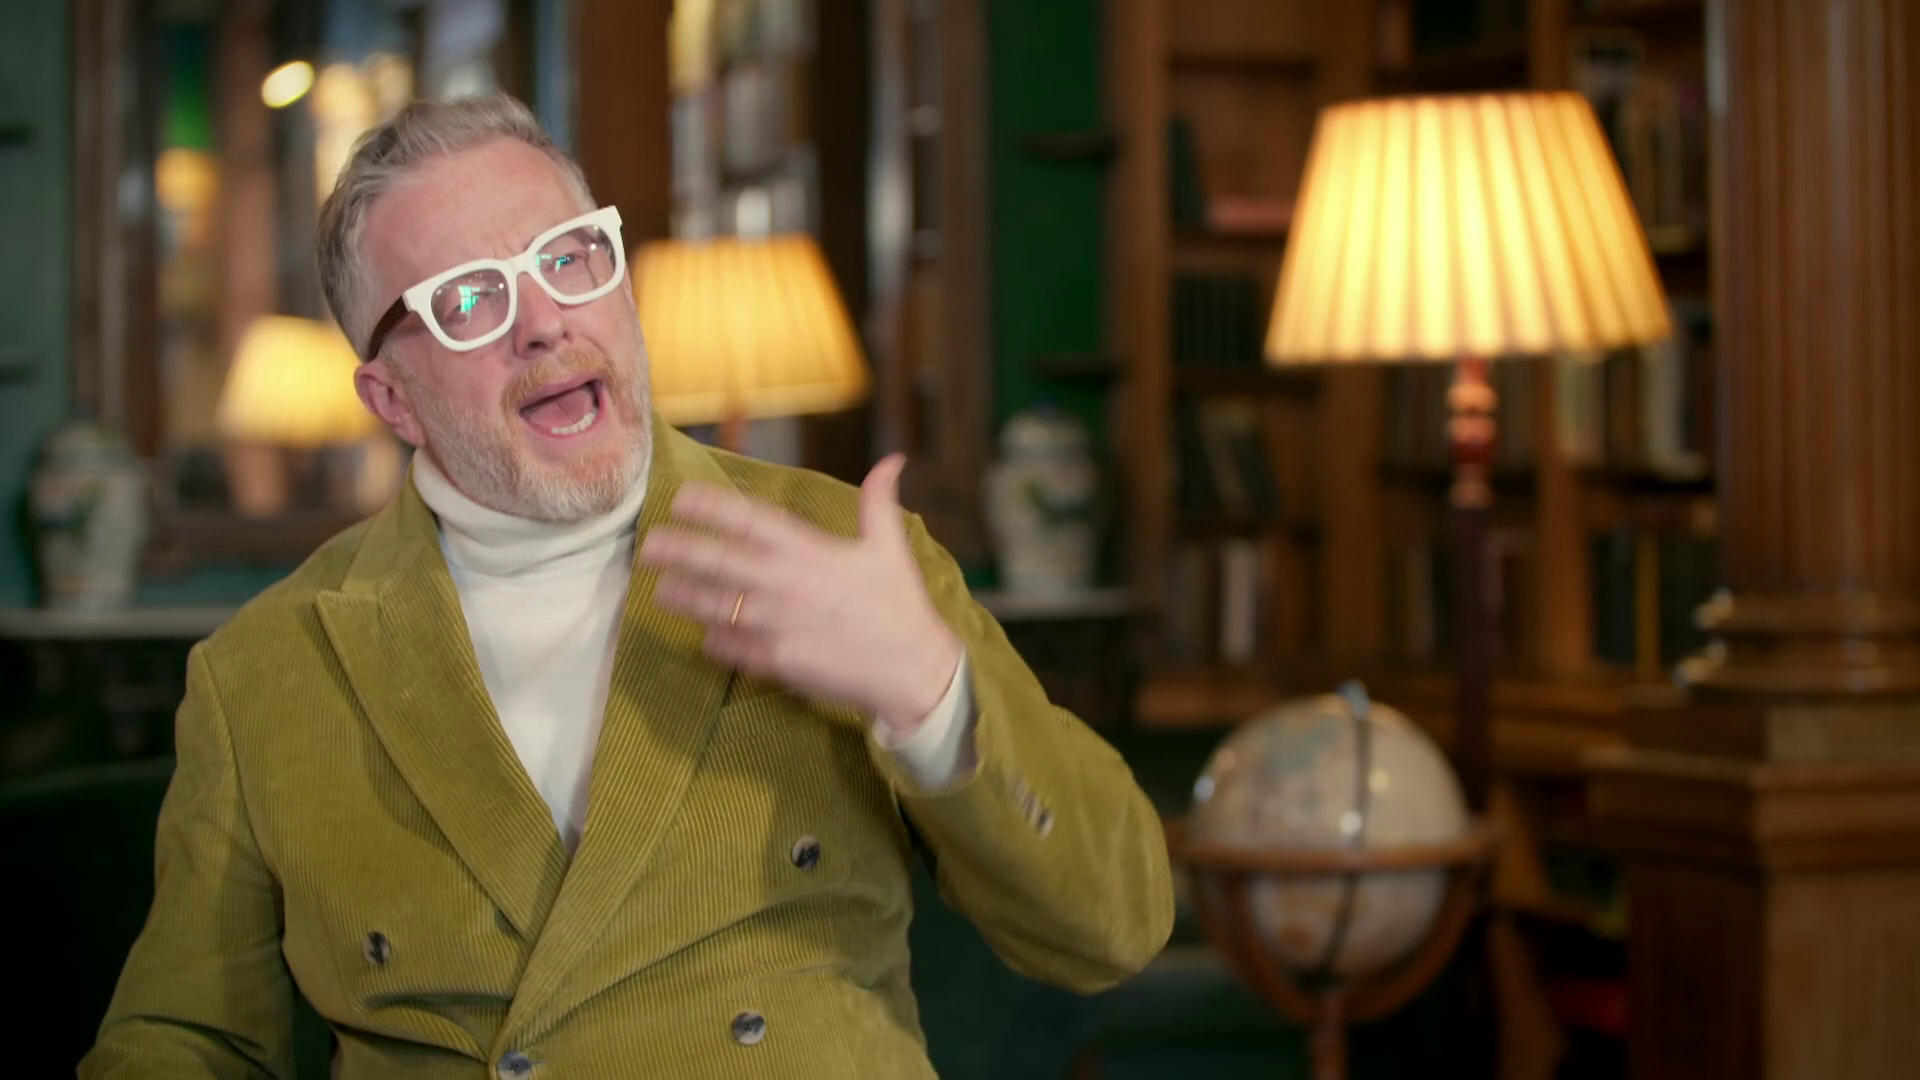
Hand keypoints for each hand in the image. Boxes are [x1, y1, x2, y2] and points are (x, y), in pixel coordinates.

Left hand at [638, 454, 962, 731]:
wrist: (911, 669)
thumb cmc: (900, 605)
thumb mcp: (889, 547)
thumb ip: (879, 501)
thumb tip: (892, 460)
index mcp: (810, 550)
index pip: (750, 519)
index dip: (711, 505)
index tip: (681, 498)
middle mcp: (785, 583)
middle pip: (718, 561)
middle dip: (679, 550)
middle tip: (648, 545)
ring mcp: (776, 624)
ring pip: (714, 606)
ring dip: (683, 596)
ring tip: (659, 589)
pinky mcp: (775, 661)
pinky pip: (730, 647)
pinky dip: (712, 639)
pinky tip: (700, 633)